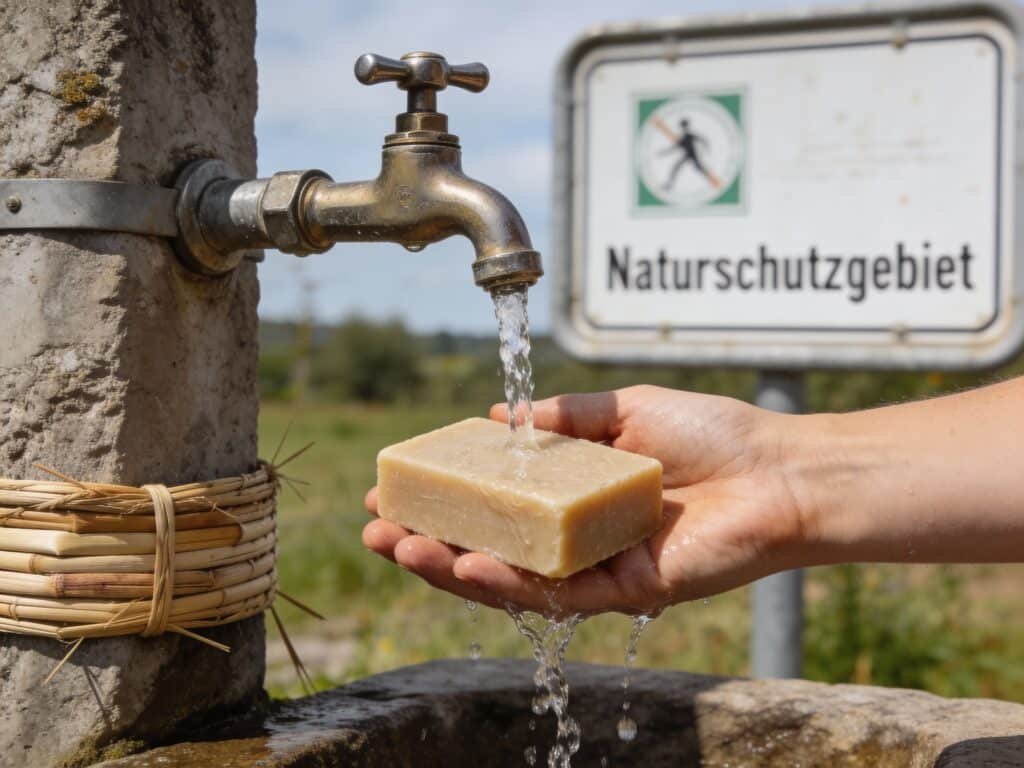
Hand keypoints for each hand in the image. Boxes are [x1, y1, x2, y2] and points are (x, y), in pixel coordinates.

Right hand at [362, 385, 810, 615]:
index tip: (396, 486)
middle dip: (428, 541)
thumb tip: (498, 415)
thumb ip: (565, 418)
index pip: (495, 506)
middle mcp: (577, 536)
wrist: (777, 471)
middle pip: (490, 548)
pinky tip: (467, 564)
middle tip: (379, 528)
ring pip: (511, 580)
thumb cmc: (711, 435)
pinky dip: (509, 583)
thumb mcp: (624, 410)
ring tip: (402, 546)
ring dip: (451, 567)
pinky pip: (556, 594)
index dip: (444, 500)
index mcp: (573, 496)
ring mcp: (596, 567)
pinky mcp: (623, 591)